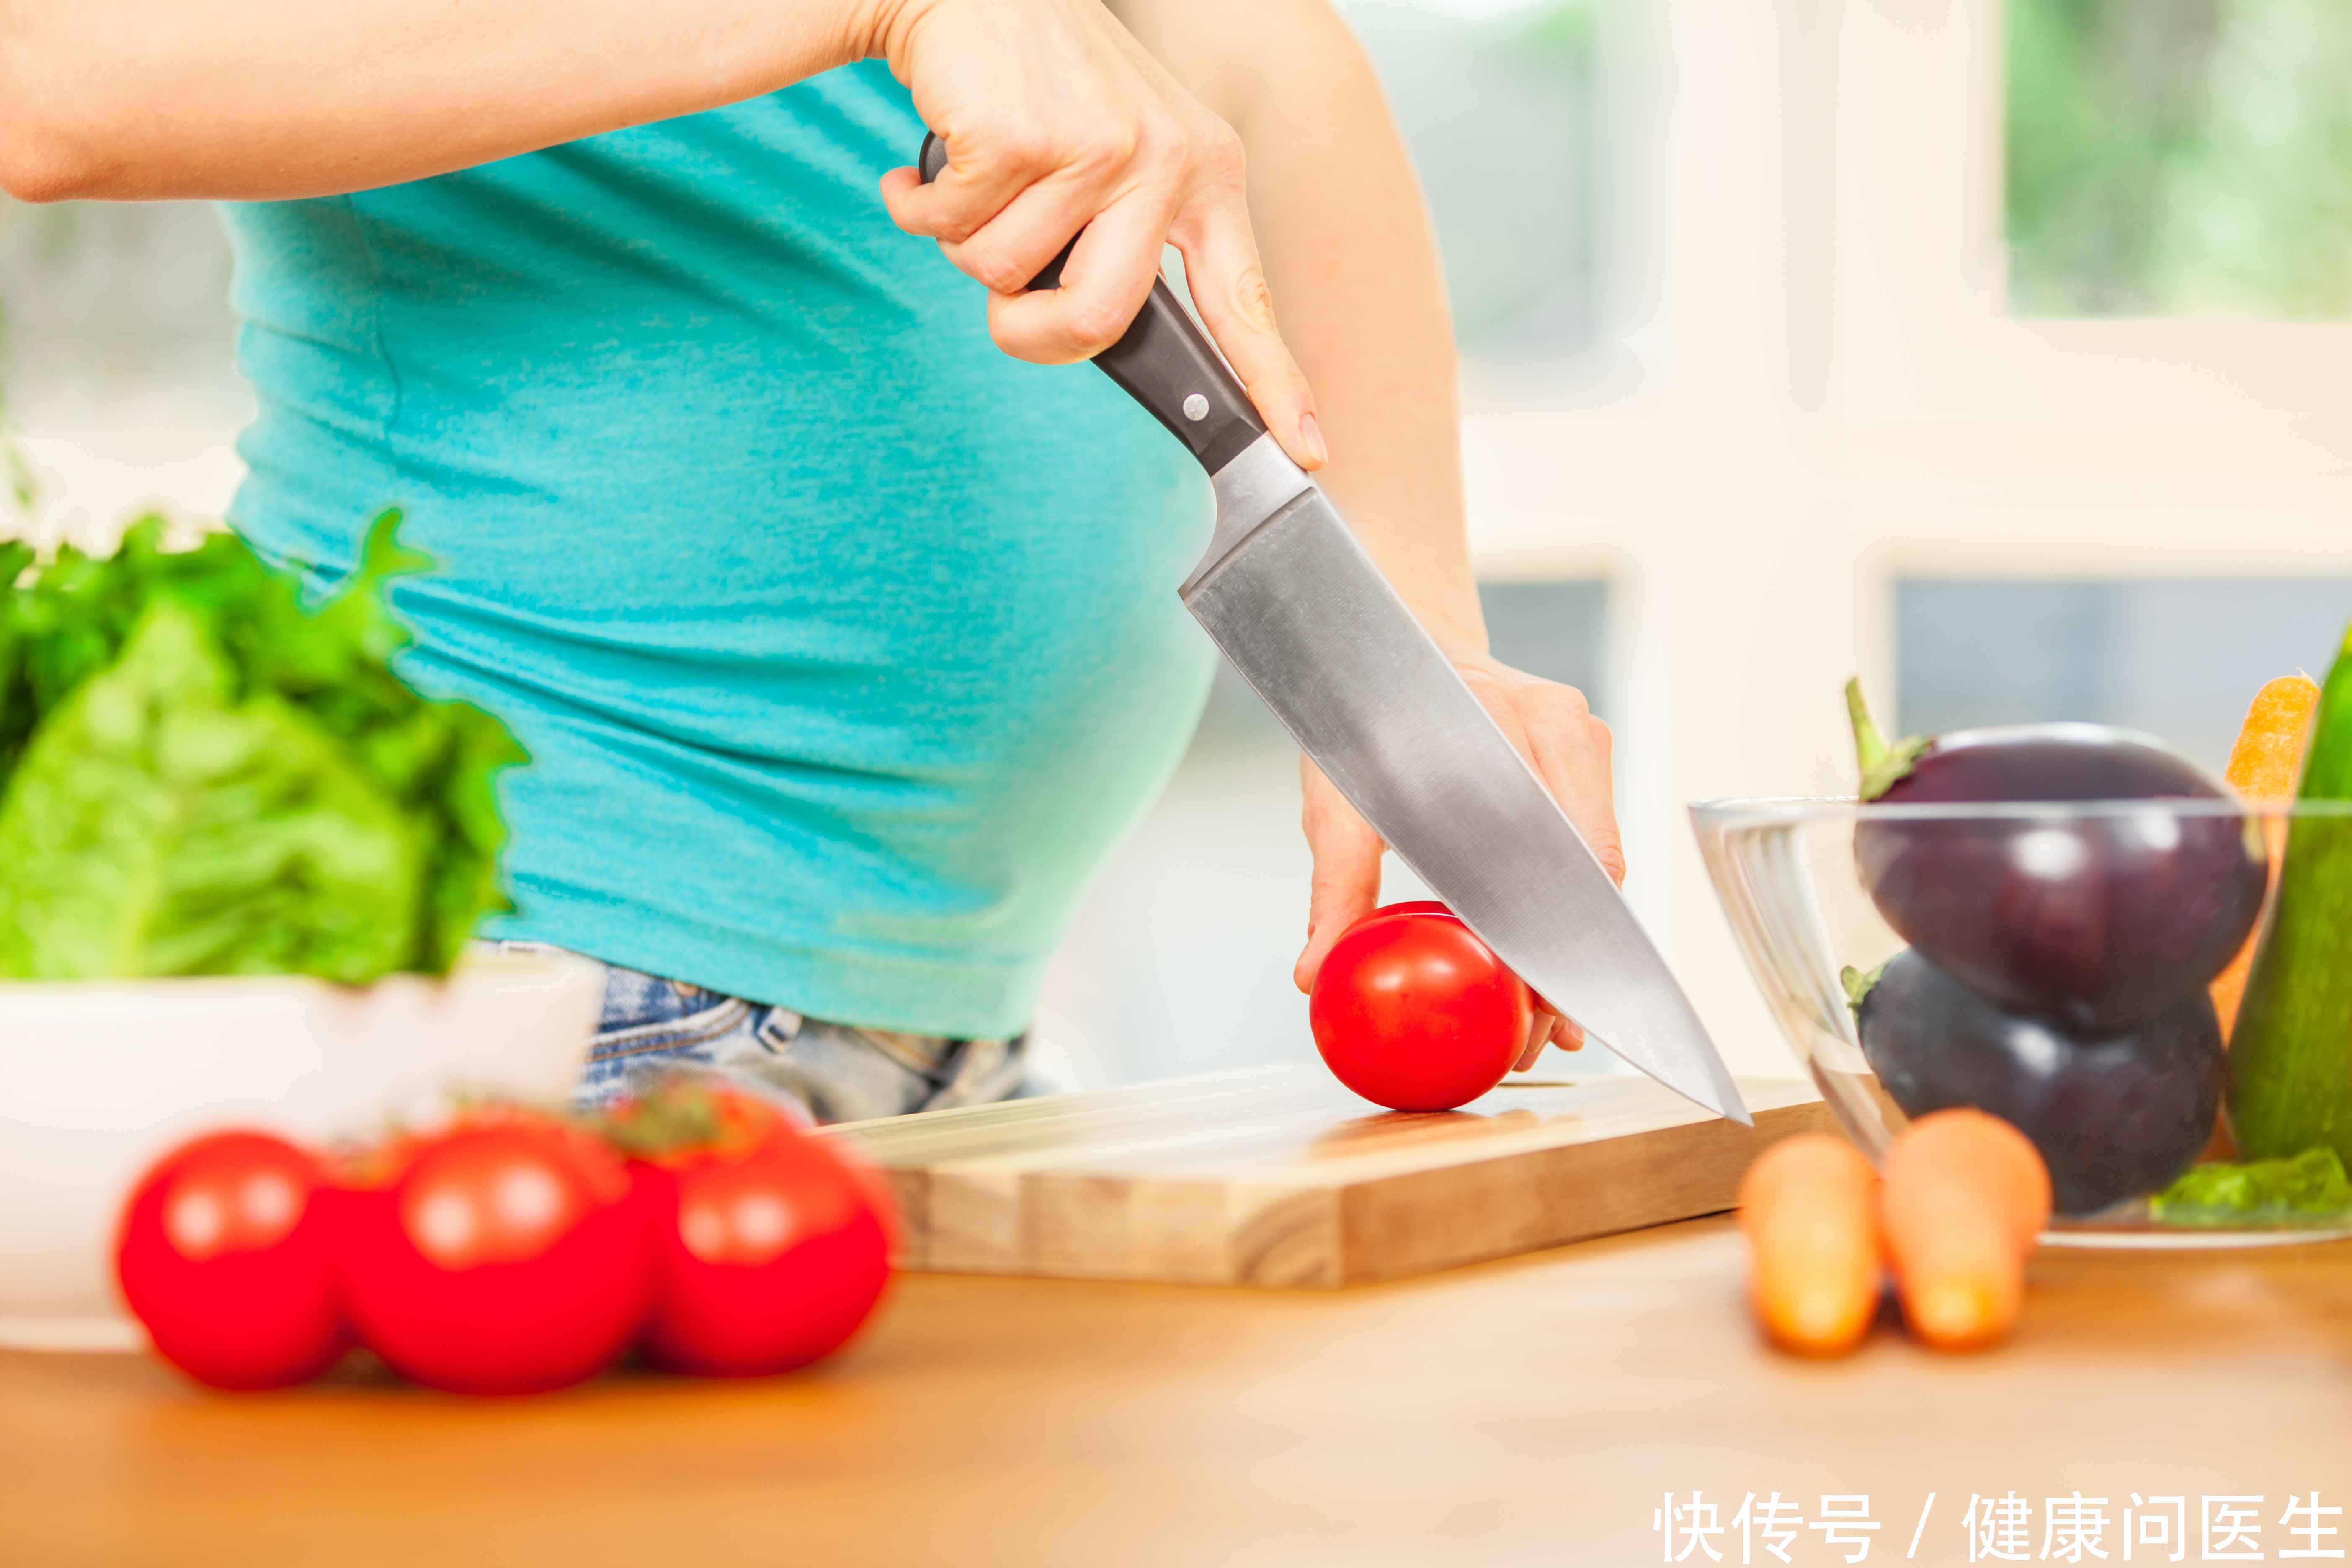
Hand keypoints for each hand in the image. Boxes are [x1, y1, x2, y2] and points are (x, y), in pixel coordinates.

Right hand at [870, 0, 1326, 469]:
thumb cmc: (1041, 84)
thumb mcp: (1119, 154)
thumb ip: (1127, 239)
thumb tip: (1094, 331)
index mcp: (1203, 174)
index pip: (1246, 302)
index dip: (1276, 386)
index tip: (1310, 453)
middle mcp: (1163, 159)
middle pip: (1099, 320)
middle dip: (1029, 331)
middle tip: (1003, 301)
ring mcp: (1095, 144)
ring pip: (1003, 274)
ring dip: (964, 238)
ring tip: (980, 176)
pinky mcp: (1019, 134)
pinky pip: (948, 226)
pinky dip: (919, 203)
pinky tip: (939, 153)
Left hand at [1290, 652, 1623, 1070]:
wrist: (1390, 637)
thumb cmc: (1359, 718)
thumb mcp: (1336, 796)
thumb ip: (1336, 883)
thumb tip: (1314, 975)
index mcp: (1499, 725)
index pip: (1546, 856)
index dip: (1543, 944)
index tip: (1530, 1014)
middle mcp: (1555, 722)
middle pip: (1585, 870)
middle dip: (1567, 964)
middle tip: (1543, 1040)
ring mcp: (1580, 731)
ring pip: (1597, 862)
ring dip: (1577, 942)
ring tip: (1552, 1023)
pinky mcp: (1588, 744)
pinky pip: (1590, 842)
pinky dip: (1573, 905)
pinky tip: (1552, 963)